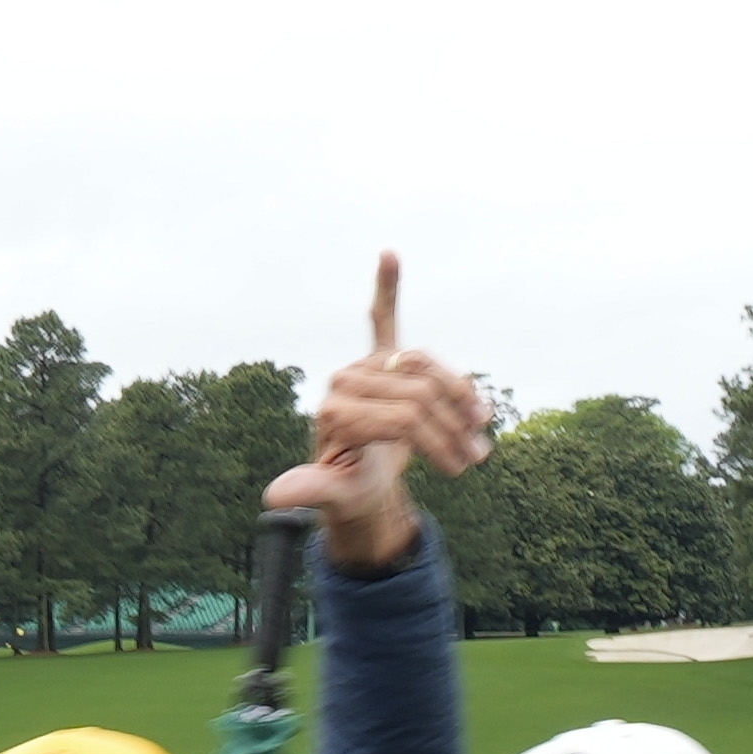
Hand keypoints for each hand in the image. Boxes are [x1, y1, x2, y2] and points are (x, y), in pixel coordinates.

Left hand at [262, 255, 493, 573]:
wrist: (353, 484)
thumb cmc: (350, 493)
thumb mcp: (334, 498)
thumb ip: (309, 492)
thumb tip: (272, 497)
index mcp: (334, 412)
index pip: (406, 418)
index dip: (439, 442)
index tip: (459, 468)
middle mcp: (344, 382)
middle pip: (422, 395)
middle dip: (455, 427)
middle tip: (476, 458)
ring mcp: (362, 369)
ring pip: (430, 371)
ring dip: (461, 398)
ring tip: (480, 431)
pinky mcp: (376, 360)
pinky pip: (382, 318)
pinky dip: (387, 288)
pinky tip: (389, 255)